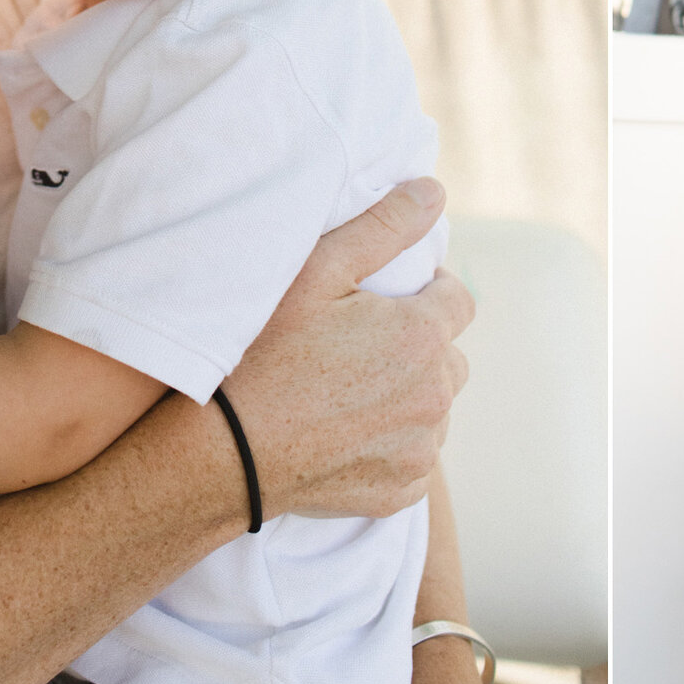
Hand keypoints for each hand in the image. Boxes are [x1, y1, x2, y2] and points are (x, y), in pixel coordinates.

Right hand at [229, 178, 472, 521]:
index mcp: (422, 336)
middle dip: (418, 345)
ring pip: (434, 407)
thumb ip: (384, 227)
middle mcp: (434, 394)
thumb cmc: (262, 354)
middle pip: (449, 355)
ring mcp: (419, 448)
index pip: (460, 299)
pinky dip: (394, 443)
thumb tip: (434, 192)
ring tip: (349, 389)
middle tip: (360, 345)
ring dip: (408, 394)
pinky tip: (348, 431)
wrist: (222, 454)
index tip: (387, 300)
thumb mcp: (317, 273)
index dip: (428, 292)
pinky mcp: (399, 491)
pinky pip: (415, 456)